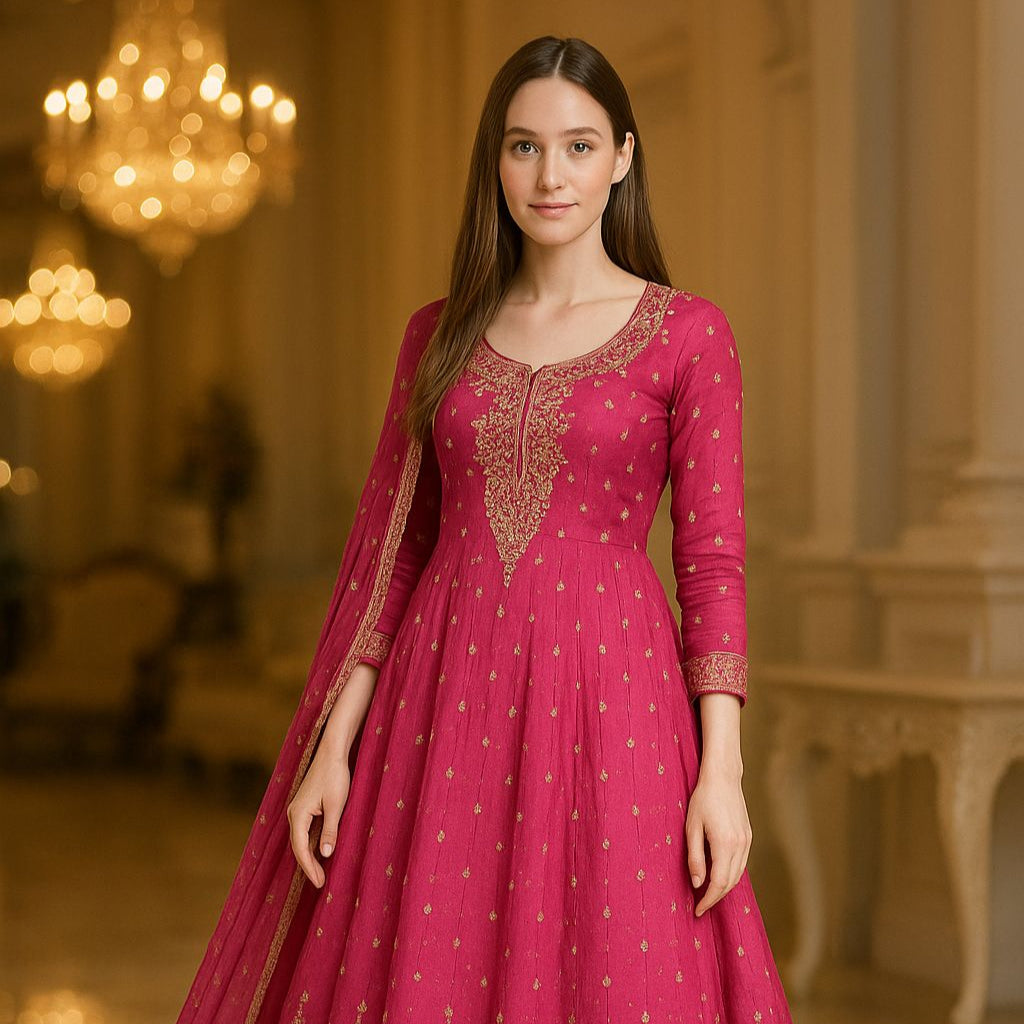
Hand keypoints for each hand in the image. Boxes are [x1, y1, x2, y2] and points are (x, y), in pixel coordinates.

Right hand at [286, 736, 352, 887]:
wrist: (332, 752)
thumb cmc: (335, 776)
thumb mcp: (336, 806)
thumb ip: (329, 831)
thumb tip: (324, 855)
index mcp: (298, 814)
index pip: (300, 848)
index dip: (309, 867)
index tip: (319, 882)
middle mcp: (294, 813)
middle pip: (298, 846)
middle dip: (308, 865)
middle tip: (321, 883)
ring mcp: (298, 809)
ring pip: (301, 838)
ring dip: (310, 855)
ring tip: (320, 872)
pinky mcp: (305, 805)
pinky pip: (305, 830)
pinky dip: (311, 842)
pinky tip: (320, 851)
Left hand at [684, 762, 751, 916]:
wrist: (723, 777)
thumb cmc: (703, 799)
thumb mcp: (692, 827)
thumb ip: (695, 857)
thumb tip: (697, 884)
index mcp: (725, 844)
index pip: (718, 883)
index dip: (708, 900)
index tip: (698, 911)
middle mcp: (740, 846)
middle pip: (730, 883)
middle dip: (716, 898)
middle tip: (700, 907)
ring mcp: (747, 841)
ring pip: (738, 875)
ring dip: (724, 888)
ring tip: (708, 895)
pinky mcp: (749, 837)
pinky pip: (742, 864)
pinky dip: (731, 875)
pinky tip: (720, 877)